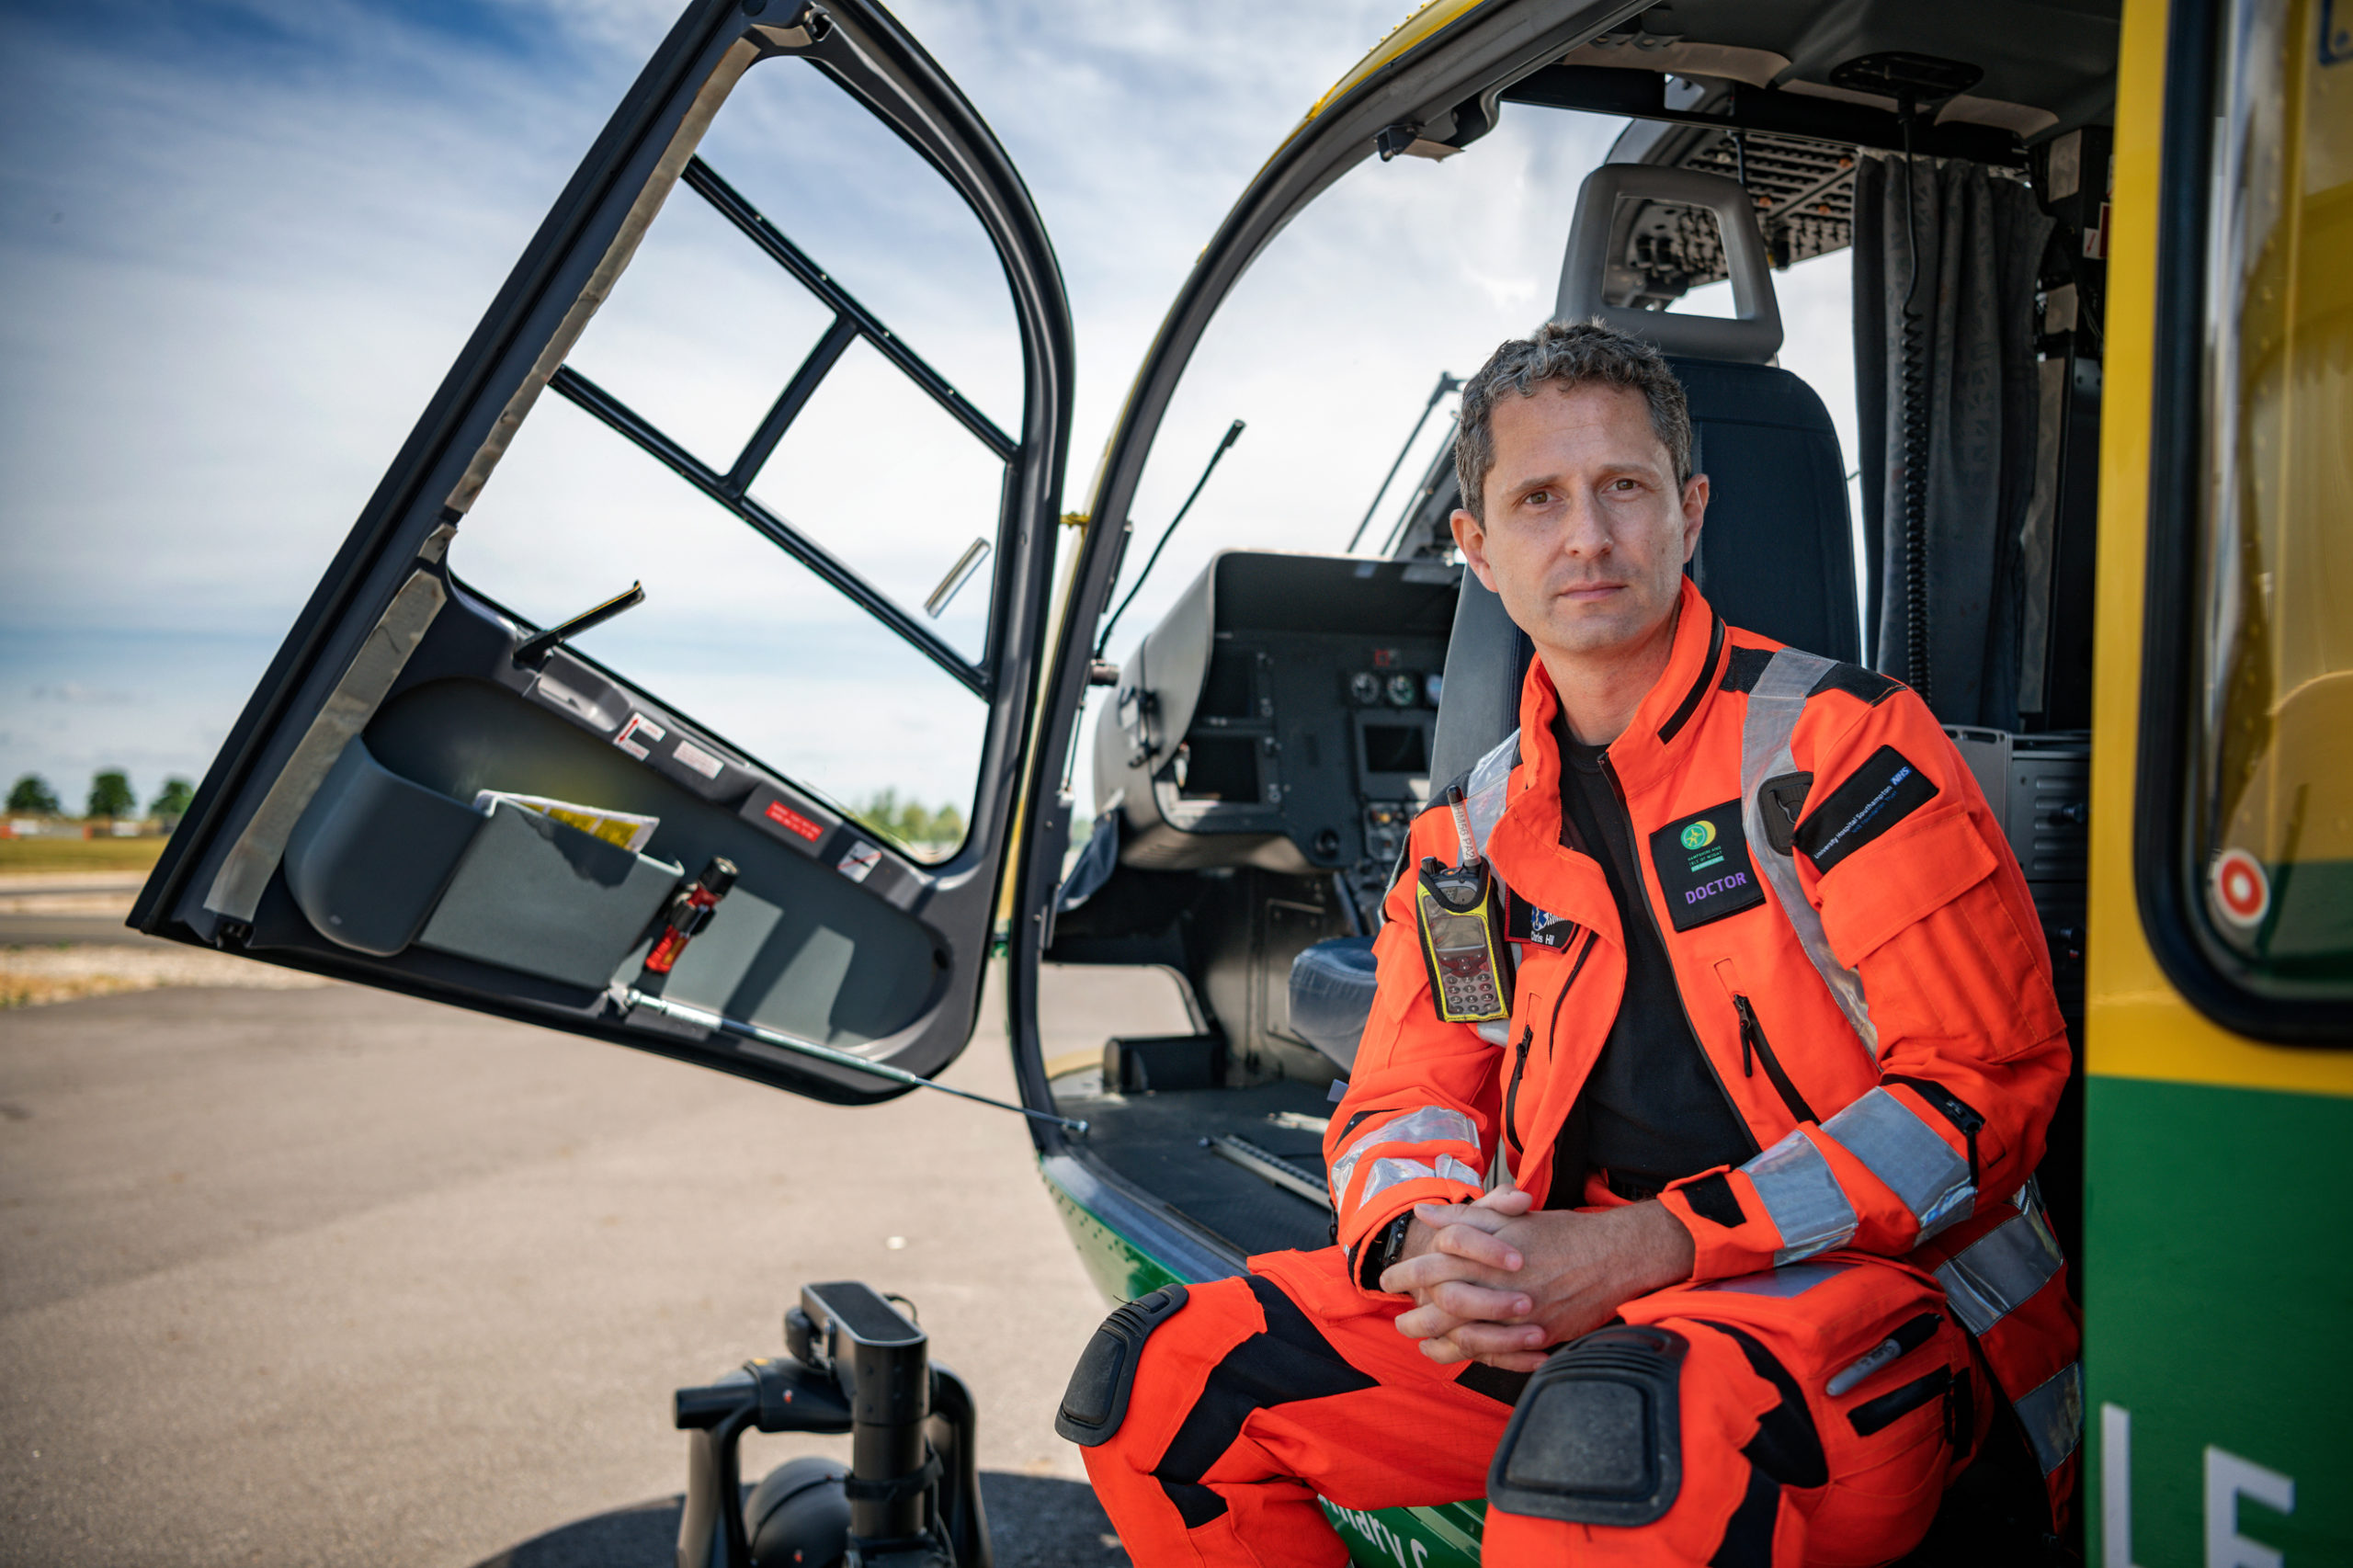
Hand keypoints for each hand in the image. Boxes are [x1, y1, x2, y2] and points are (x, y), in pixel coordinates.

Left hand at [1382, 1200, 1695, 1372]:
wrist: (1612, 1255)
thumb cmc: (1560, 1234)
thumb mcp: (1509, 1218)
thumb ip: (1464, 1218)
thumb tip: (1424, 1212)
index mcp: (1486, 1252)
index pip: (1431, 1265)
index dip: (1405, 1274)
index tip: (1389, 1280)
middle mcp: (1497, 1284)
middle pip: (1439, 1305)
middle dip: (1412, 1315)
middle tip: (1398, 1319)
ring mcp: (1516, 1313)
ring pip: (1462, 1334)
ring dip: (1434, 1339)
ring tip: (1418, 1339)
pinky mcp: (1535, 1334)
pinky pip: (1494, 1353)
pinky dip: (1470, 1356)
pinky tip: (1455, 1353)